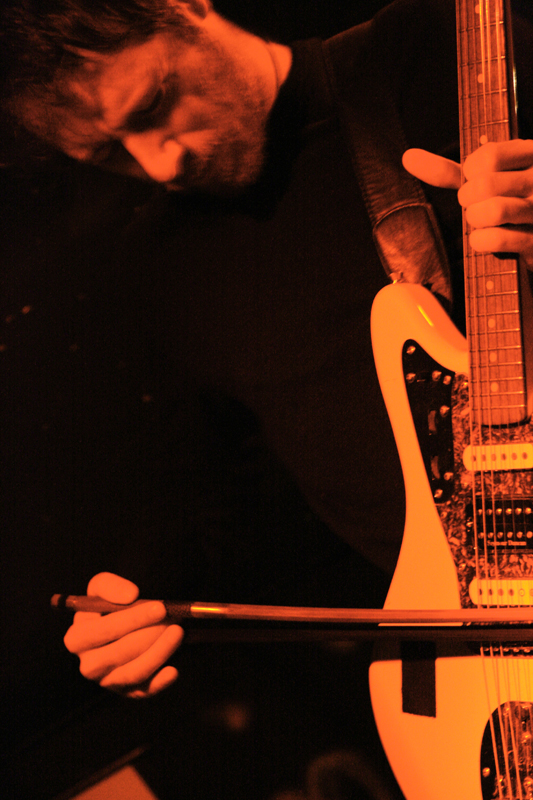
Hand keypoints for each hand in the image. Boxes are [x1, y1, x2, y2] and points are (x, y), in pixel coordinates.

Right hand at [63, 572, 183, 698]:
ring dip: (159, 652)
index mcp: (77, 639)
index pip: (102, 631)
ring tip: (178, 632)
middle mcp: (89, 665)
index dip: (132, 619)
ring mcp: (108, 681)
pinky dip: (160, 683)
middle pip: (120, 653)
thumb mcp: (102, 586)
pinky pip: (144, 692)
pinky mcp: (128, 691)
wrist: (123, 624)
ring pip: (134, 672)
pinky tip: (173, 670)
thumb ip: (111, 586)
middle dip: (150, 633)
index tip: (159, 607)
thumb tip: (131, 596)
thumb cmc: (109, 604)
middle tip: (173, 618)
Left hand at [403, 140, 532, 269]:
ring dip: (475, 220)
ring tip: (480, 221)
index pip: (489, 155)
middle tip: (473, 205)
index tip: (474, 180)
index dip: (470, 172)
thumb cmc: (502, 201)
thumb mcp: (480, 180)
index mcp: (530, 154)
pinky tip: (483, 239)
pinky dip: (481, 242)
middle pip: (486, 185)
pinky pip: (499, 239)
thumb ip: (447, 171)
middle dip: (467, 200)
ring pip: (494, 211)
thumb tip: (407, 157)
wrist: (532, 234)